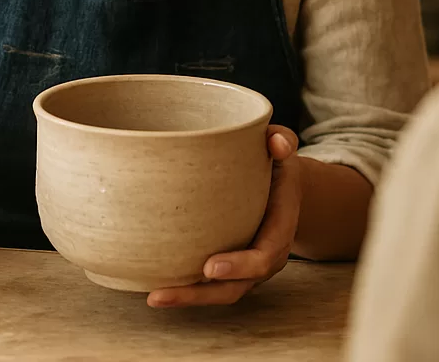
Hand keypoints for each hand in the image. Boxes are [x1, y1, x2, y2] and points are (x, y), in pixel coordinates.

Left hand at [147, 125, 300, 307]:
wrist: (284, 188)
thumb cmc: (277, 165)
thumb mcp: (282, 150)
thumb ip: (282, 140)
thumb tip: (277, 143)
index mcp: (280, 227)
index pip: (264, 256)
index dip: (240, 266)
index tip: (209, 267)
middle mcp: (265, 254)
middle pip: (236, 287)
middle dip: (200, 295)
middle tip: (163, 292)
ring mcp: (247, 266)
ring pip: (221, 293)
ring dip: (188, 298)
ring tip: (153, 296)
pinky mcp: (231, 267)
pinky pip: (212, 287)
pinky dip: (188, 289)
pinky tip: (158, 287)